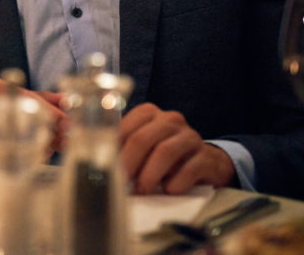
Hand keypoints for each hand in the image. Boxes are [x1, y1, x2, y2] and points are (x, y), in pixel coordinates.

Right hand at [0, 77, 66, 153]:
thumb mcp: (7, 96)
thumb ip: (38, 98)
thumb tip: (68, 102)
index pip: (26, 98)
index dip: (51, 112)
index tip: (67, 122)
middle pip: (24, 119)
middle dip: (49, 130)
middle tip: (65, 137)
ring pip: (19, 141)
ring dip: (40, 146)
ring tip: (50, 146)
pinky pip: (8, 157)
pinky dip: (26, 157)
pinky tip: (33, 155)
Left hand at [118, 102, 234, 193]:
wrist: (207, 162)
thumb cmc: (165, 155)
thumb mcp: (144, 146)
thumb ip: (122, 147)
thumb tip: (96, 160)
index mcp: (149, 113)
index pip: (126, 126)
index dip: (114, 149)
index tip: (107, 167)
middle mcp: (170, 120)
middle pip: (143, 138)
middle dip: (129, 163)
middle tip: (122, 182)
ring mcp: (190, 136)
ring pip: (165, 152)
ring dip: (150, 174)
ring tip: (143, 190)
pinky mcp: (207, 156)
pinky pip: (188, 169)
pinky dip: (175, 183)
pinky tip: (168, 190)